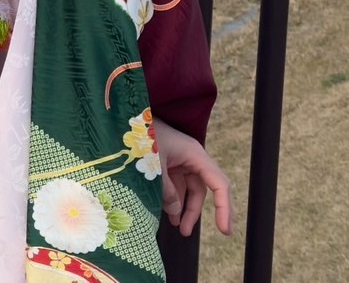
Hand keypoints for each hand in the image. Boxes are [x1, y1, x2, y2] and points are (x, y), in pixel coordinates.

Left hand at [152, 117, 233, 236]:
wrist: (124, 115)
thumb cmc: (141, 134)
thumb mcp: (155, 164)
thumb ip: (166, 190)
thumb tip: (175, 212)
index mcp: (194, 154)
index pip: (218, 184)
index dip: (224, 208)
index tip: (224, 231)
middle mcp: (190, 157)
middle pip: (202, 189)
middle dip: (196, 212)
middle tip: (188, 233)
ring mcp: (178, 159)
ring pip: (188, 189)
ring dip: (183, 208)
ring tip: (178, 228)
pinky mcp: (167, 161)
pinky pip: (176, 184)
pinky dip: (173, 199)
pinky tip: (168, 213)